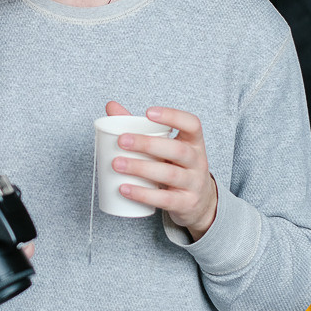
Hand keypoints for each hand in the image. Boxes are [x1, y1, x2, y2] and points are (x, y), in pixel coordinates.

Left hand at [105, 101, 217, 239]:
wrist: (199, 203)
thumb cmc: (175, 167)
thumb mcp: (165, 147)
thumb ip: (140, 127)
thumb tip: (111, 106)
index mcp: (194, 143)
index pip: (192, 124)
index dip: (173, 116)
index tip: (148, 112)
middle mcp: (198, 161)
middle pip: (177, 150)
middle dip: (147, 144)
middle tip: (121, 141)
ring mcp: (194, 183)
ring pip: (169, 174)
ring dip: (141, 168)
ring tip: (116, 164)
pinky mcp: (186, 203)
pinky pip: (165, 199)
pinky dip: (143, 194)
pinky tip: (125, 189)